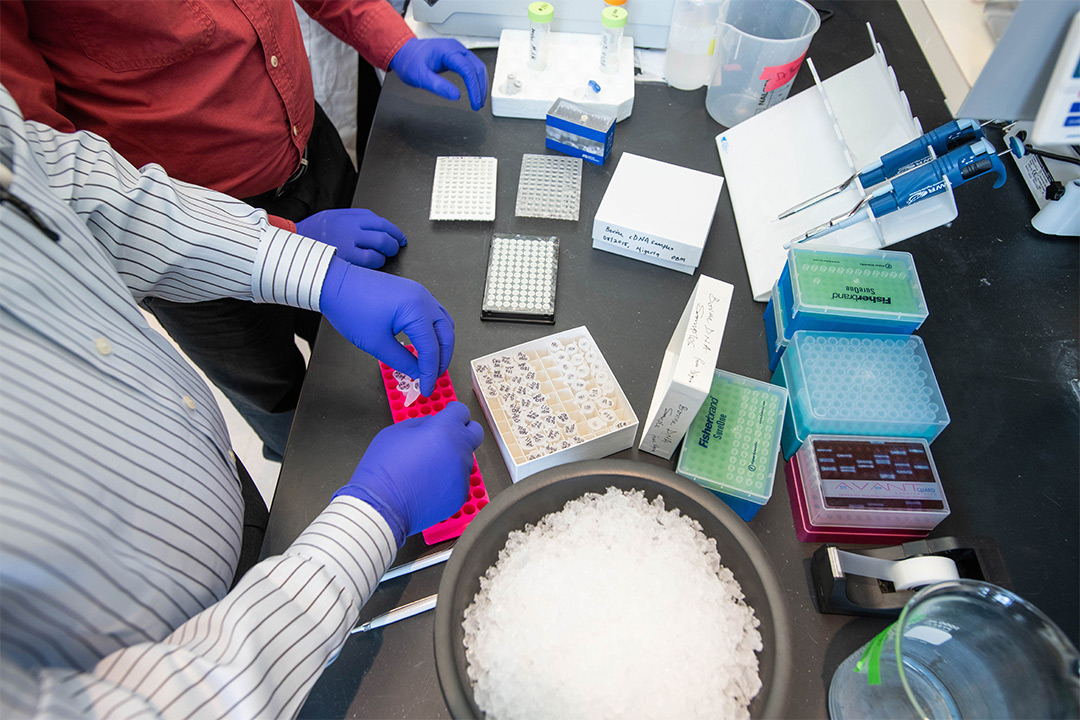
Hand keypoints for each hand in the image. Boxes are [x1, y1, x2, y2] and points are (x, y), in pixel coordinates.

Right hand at [296, 209, 406, 268]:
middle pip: (384, 235)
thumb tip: (378, 226)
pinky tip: (372, 264)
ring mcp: (348, 245)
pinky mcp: (346, 260)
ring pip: (379, 249)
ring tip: (382, 257)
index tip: (399, 237)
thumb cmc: (314, 232)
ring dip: (385, 254)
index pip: (381, 222)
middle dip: (394, 243)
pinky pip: (369, 262)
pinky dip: (376, 263)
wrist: (295, 245)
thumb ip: (356, 219)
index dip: (395, 231)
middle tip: (394, 248)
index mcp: (349, 217)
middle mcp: (350, 229)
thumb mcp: (334, 216)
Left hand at [319, 256, 452, 395]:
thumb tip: (417, 372)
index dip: (430, 372)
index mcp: (416, 310)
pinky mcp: (414, 293)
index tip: (427, 388)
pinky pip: (435, 315)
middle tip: (433, 378)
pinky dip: (434, 333)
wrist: (335, 283)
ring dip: (441, 345)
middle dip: (442, 360)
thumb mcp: (377, 343)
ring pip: (444, 324)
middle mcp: (424, 299)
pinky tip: (425, 344)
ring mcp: (420, 294)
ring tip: (431, 364)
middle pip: (446, 335)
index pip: (432, 348)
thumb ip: (402, 361)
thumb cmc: (351, 307)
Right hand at [334, 402, 483, 544]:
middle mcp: (459, 449)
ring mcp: (462, 474)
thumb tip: (432, 424)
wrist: (381, 506)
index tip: (446, 416)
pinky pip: (460, 481)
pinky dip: (449, 480)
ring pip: (466, 458)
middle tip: (445, 437)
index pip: (461, 411)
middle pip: (475, 432)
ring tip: (428, 467)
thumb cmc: (383, 468)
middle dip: (462, 431)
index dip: (452, 412)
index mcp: (444, 429)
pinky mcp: (460, 494)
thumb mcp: (396, 432)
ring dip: (453, 458)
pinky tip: (429, 484)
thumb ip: (421, 423)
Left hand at [388, 38, 487, 110]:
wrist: (404, 52)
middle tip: (479, 104)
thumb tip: (456, 95)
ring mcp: (457, 51)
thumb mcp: (420, 76)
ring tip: (478, 100)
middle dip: (481, 87)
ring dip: (480, 84)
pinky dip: (475, 79)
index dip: (474, 88)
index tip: (475, 102)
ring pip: (477, 67)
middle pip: (477, 68)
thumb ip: (438, 86)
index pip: (468, 70)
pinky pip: (472, 67)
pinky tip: (475, 89)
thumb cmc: (410, 60)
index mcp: (448, 50)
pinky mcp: (457, 57)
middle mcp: (456, 48)